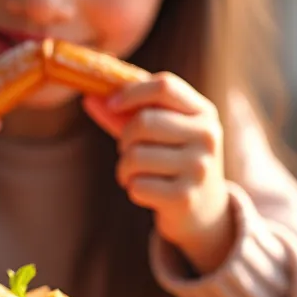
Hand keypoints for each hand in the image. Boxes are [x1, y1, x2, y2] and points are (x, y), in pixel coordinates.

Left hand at [84, 72, 234, 273]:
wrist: (204, 210)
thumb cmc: (172, 161)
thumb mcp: (158, 133)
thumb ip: (126, 114)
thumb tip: (89, 97)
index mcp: (203, 113)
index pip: (165, 86)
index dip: (132, 92)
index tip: (111, 104)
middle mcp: (207, 137)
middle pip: (144, 122)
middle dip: (125, 138)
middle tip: (127, 150)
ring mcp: (198, 168)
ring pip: (136, 156)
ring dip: (124, 167)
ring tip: (135, 174)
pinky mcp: (185, 197)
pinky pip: (137, 185)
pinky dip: (132, 188)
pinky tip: (146, 191)